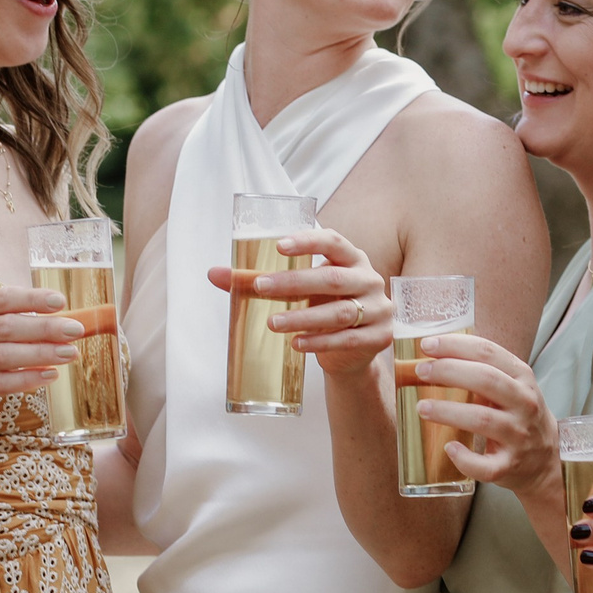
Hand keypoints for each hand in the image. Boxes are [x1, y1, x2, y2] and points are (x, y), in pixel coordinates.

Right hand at [0, 286, 83, 435]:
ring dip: (42, 353)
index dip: (32, 298)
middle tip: (75, 330)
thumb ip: (23, 324)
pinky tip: (51, 375)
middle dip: (45, 328)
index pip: (2, 299)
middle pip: (6, 327)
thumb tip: (68, 321)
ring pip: (5, 355)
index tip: (61, 301)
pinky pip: (2, 383)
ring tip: (70, 353)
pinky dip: (29, 378)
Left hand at [206, 227, 392, 380]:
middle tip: (261, 288)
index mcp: (351, 259)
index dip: (308, 242)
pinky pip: (348, 339)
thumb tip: (213, 273)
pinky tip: (297, 344)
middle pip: (332, 279)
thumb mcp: (298, 291)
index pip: (333, 242)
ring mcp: (378, 309)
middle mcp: (368, 280)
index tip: (279, 247)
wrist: (353, 350)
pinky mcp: (379, 337)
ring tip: (273, 324)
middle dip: (294, 283)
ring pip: (339, 312)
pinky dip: (320, 342)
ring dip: (303, 317)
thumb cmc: (321, 308)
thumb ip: (259, 281)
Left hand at [405, 332, 557, 499]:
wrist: (545, 459)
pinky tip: (449, 448)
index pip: (488, 353)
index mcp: (522, 377)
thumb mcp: (512, 386)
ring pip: (482, 420)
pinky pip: (485, 466)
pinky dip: (464, 459)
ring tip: (422, 407)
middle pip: (486, 380)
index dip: (455, 346)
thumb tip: (432, 355)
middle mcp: (524, 404)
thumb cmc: (518, 415)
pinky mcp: (510, 466)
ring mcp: (519, 436)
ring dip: (448, 412)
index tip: (427, 345)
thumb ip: (482, 370)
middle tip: (420, 371)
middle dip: (448, 372)